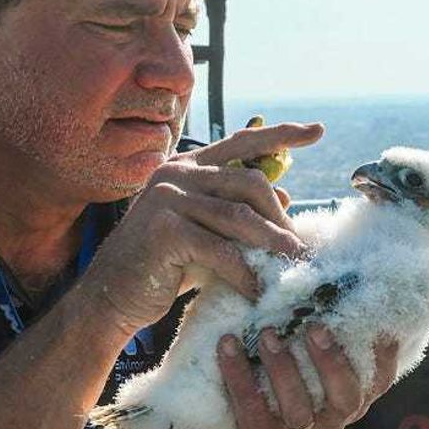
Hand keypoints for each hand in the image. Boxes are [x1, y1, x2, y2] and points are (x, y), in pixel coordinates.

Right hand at [77, 122, 322, 334]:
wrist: (111, 298)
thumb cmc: (164, 267)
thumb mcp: (208, 234)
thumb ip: (239, 213)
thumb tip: (285, 195)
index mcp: (187, 166)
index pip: (242, 142)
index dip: (281, 134)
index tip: (317, 131)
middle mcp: (176, 173)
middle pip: (250, 182)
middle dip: (281, 218)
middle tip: (301, 250)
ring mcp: (168, 197)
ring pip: (240, 217)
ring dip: (273, 246)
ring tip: (294, 269)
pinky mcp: (165, 229)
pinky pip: (222, 251)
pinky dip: (245, 274)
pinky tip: (256, 291)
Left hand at [207, 326, 398, 428]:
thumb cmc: (284, 383)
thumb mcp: (310, 362)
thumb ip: (320, 333)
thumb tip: (324, 275)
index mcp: (352, 397)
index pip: (380, 379)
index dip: (384, 353)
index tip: (377, 319)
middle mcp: (334, 420)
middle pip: (346, 395)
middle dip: (332, 361)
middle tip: (315, 326)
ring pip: (299, 408)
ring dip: (283, 369)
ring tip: (267, 334)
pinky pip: (251, 410)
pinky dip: (239, 375)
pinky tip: (228, 344)